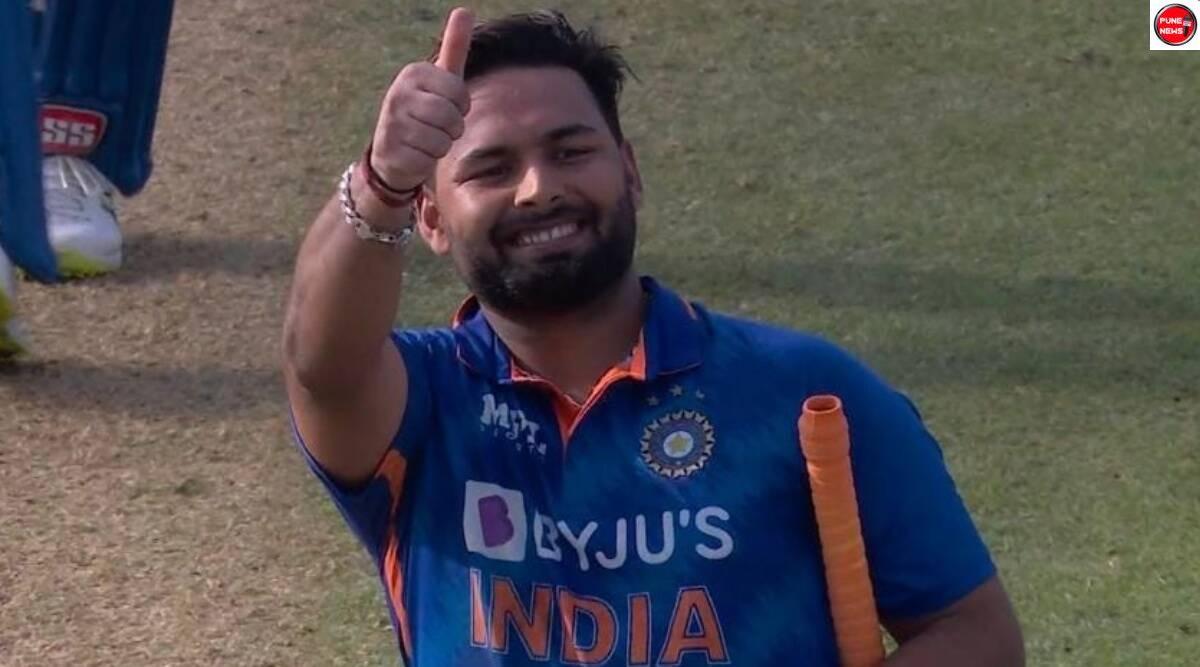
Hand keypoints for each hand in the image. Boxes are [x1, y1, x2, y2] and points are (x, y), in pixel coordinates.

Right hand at [367, 7, 473, 191]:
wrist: (393, 153)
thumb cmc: (424, 112)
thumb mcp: (440, 81)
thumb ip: (453, 48)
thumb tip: (465, 9)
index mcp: (414, 73)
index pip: (460, 94)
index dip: (460, 107)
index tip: (445, 106)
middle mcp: (398, 93)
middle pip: (451, 117)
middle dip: (452, 128)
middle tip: (436, 127)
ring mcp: (392, 121)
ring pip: (442, 139)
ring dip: (440, 145)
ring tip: (425, 139)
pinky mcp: (391, 149)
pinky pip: (429, 159)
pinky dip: (427, 161)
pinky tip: (414, 154)